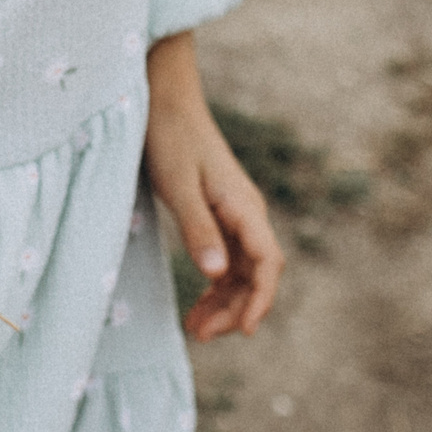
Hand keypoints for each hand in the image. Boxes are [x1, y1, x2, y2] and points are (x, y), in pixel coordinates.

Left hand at [144, 38, 283, 340]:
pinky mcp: (218, 212)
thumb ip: (198, 228)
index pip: (267, 263)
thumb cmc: (169, 136)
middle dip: (236, 309)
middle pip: (257, 273)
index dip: (260, 300)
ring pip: (242, 270)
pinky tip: (199, 302)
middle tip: (201, 335)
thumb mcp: (178, 184)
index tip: (243, 331)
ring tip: (196, 328)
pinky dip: (216, 284)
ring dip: (225, 301)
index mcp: (243, 206)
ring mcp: (234, 213)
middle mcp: (246, 212)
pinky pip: (227, 258)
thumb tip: (216, 274)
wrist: (163, 97)